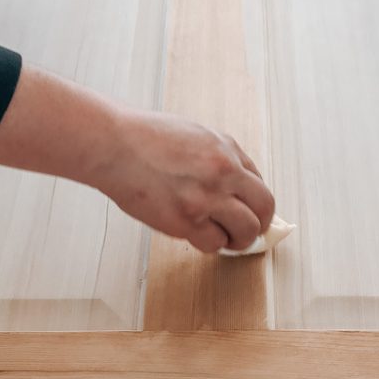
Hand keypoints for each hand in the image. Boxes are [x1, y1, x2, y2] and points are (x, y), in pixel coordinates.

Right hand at [0, 66, 273, 252]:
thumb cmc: (145, 138)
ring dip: (238, 240)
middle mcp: (223, 172)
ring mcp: (206, 197)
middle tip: (248, 233)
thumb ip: (220, 157)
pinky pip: (213, 243)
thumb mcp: (195, 134)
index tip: (251, 212)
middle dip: (259, 225)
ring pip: (245, 231)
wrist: (114, 144)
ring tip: (224, 239)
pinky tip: (196, 234)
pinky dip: (209, 244)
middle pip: (264, 208)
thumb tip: (238, 186)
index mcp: (227, 149)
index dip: (257, 202)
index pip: (260, 183)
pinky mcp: (185, 220)